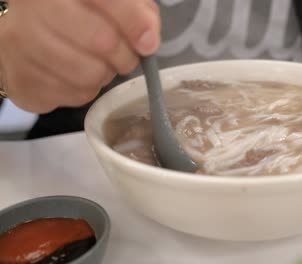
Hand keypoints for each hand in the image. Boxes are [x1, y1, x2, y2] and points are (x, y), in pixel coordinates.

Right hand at [0, 0, 159, 112]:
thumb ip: (137, 13)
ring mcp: (21, 45)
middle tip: (125, 57)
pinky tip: (76, 76)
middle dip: (125, 56)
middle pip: (102, 41)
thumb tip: (148, 41)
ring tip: (99, 65)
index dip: (135, 24)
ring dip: (105, 75)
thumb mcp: (110, 4)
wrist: (26, 37)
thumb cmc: (76, 18)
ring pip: (89, 74)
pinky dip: (86, 91)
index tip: (147, 43)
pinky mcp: (21, 81)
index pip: (109, 1)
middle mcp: (32, 10)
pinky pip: (75, 96)